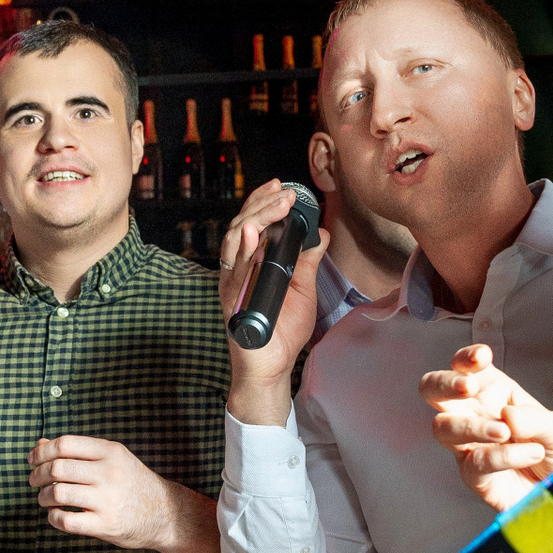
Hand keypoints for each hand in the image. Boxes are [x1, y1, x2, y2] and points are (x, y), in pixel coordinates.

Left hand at [30, 436, 225, 552]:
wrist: (166, 513)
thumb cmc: (133, 483)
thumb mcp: (112, 459)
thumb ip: (77, 451)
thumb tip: (40, 444)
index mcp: (110, 452)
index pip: (65, 444)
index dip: (42, 451)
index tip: (32, 459)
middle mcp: (109, 473)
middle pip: (57, 468)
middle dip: (37, 474)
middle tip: (33, 481)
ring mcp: (107, 500)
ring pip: (57, 493)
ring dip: (42, 496)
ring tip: (44, 499)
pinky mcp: (105, 525)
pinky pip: (66, 520)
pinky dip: (53, 517)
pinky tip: (55, 515)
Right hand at [219, 178, 330, 425]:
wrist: (274, 366)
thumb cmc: (282, 329)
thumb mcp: (302, 288)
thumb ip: (306, 260)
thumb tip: (320, 232)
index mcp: (252, 261)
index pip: (252, 222)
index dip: (262, 202)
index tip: (280, 187)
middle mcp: (238, 268)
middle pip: (242, 225)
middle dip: (263, 205)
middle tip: (285, 193)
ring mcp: (232, 283)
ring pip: (235, 241)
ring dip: (255, 218)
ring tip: (275, 204)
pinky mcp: (232, 301)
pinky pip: (235, 272)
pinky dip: (243, 250)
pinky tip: (253, 233)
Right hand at [420, 345, 552, 510]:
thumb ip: (535, 419)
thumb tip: (507, 415)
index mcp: (493, 393)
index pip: (467, 368)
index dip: (466, 359)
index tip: (482, 357)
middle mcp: (474, 416)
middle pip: (433, 391)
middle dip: (444, 384)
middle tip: (468, 387)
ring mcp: (469, 447)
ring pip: (442, 427)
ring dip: (471, 426)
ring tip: (504, 432)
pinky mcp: (474, 477)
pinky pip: (474, 462)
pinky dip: (502, 457)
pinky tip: (529, 454)